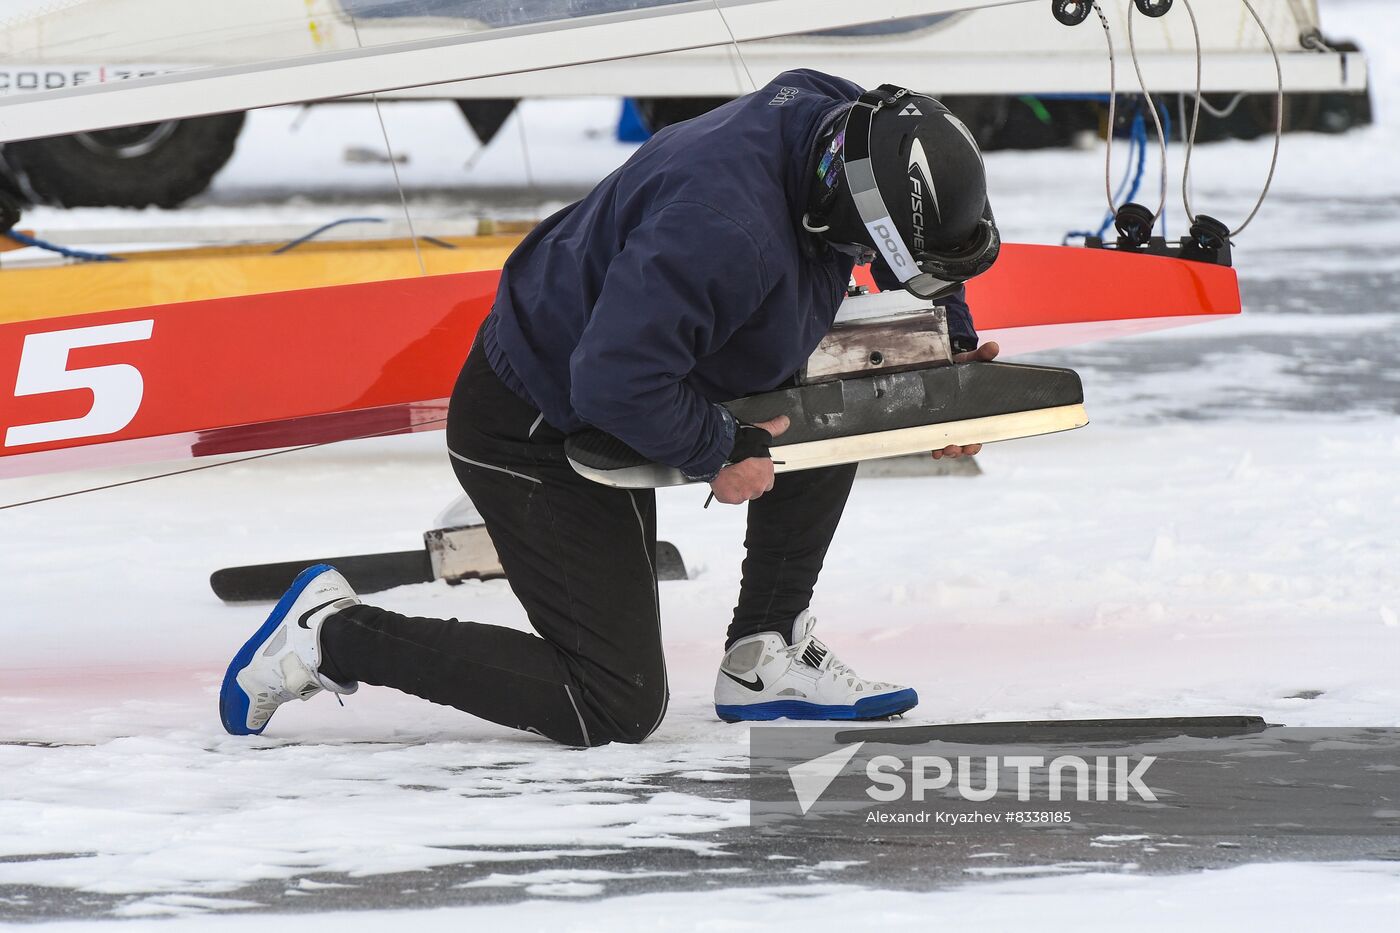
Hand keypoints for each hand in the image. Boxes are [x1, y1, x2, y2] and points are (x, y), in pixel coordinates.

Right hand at [709, 415, 788, 504]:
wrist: (721, 449)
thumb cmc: (740, 442)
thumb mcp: (761, 432)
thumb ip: (774, 428)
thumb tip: (784, 421)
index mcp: (767, 474)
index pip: (766, 481)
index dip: (756, 474)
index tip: (749, 468)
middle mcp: (758, 486)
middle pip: (753, 489)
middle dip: (746, 482)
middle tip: (737, 470)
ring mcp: (743, 494)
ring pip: (740, 494)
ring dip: (735, 487)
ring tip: (727, 474)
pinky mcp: (729, 497)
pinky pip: (726, 497)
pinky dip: (723, 491)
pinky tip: (721, 479)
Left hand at [934, 341, 999, 459]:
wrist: (944, 364)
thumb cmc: (962, 366)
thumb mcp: (972, 360)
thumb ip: (982, 355)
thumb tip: (993, 347)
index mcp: (975, 411)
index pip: (979, 431)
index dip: (976, 442)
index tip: (972, 445)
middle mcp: (962, 420)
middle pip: (964, 442)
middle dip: (960, 450)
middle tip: (956, 448)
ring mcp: (946, 422)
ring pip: (949, 443)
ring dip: (947, 450)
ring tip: (943, 450)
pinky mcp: (933, 421)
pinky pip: (933, 438)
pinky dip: (932, 446)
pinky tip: (933, 450)